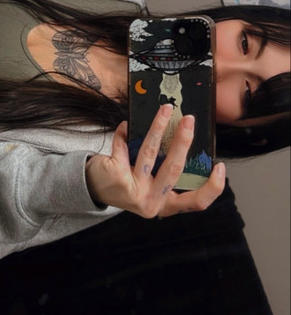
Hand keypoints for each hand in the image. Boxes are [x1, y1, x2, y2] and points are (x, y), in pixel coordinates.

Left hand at [85, 104, 225, 217]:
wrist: (93, 188)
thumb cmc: (128, 181)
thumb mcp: (152, 184)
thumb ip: (167, 170)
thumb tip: (183, 136)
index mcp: (166, 204)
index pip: (197, 202)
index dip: (213, 187)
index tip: (220, 166)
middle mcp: (151, 202)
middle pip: (174, 169)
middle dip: (183, 141)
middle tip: (189, 120)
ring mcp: (134, 191)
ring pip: (150, 153)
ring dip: (158, 127)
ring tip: (165, 110)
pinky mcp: (117, 176)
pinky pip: (124, 147)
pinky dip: (124, 133)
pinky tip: (125, 125)